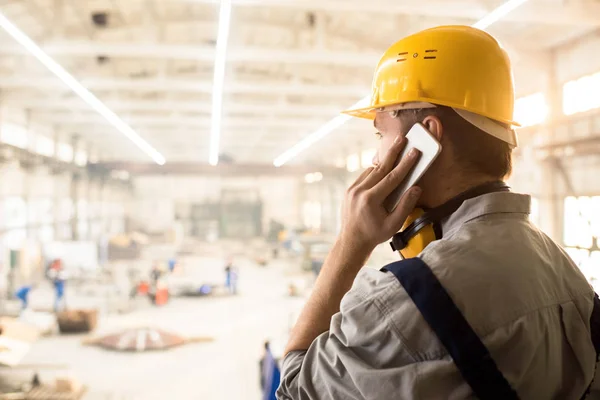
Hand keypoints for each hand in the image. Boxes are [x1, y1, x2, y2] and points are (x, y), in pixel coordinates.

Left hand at [340, 137, 421, 251]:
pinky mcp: (350, 189)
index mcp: (371, 199)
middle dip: (393, 152)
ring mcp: (352, 189)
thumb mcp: (394, 224)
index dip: (405, 164)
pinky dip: (375, 171)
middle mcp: (359, 191)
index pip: (392, 177)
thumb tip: (416, 188)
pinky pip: (365, 176)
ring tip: (396, 149)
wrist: (352, 241)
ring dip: (385, 161)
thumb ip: (405, 206)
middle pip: (380, 167)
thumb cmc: (375, 234)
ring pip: (372, 170)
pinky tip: (384, 167)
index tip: (415, 152)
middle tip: (402, 138)